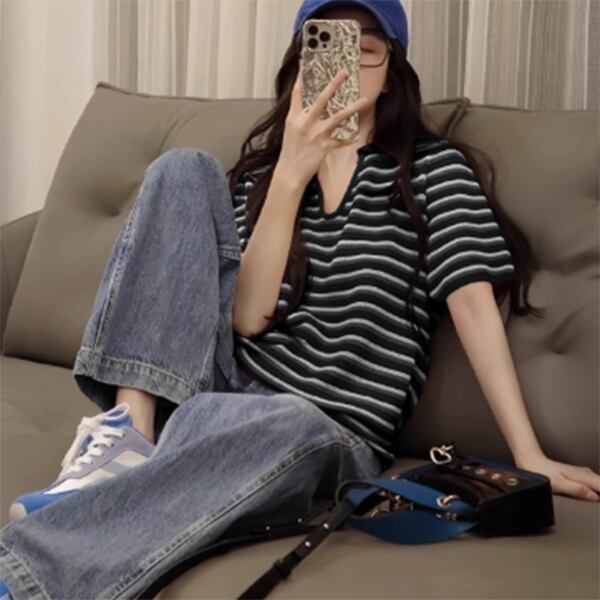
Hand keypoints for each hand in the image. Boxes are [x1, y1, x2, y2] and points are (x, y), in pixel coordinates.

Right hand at [277, 59, 368, 188]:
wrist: (290, 173)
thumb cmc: (290, 152)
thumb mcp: (291, 130)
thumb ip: (300, 117)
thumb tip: (311, 106)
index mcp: (294, 118)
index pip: (297, 93)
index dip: (302, 76)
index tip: (306, 62)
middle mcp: (305, 124)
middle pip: (321, 99)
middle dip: (333, 84)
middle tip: (343, 72)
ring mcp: (315, 135)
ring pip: (337, 117)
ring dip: (352, 108)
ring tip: (364, 100)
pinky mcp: (324, 147)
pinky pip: (340, 140)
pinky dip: (349, 138)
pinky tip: (357, 135)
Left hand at [515, 453, 599, 501]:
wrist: (530, 460)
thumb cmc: (541, 472)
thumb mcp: (558, 484)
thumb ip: (577, 490)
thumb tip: (594, 496)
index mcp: (583, 476)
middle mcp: (585, 473)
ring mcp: (582, 474)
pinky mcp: (579, 475)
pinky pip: (595, 483)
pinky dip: (599, 487)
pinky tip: (598, 493)